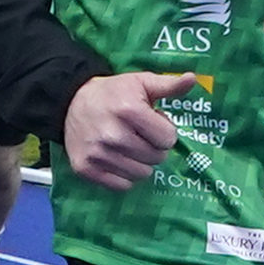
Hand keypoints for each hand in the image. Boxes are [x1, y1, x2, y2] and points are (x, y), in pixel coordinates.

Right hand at [62, 69, 204, 189]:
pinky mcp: (86, 169)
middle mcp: (113, 134)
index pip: (168, 139)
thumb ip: (168, 85)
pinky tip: (117, 158)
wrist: (71, 102)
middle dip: (154, 147)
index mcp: (129, 111)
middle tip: (139, 134)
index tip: (151, 123)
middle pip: (157, 158)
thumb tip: (192, 78)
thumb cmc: (113, 93)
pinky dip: (124, 175)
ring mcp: (98, 154)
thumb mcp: (141, 83)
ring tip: (128, 145)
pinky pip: (123, 185)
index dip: (164, 131)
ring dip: (140, 162)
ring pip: (142, 174)